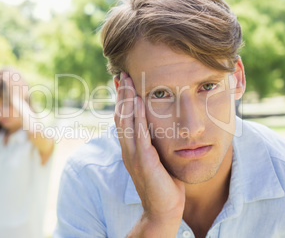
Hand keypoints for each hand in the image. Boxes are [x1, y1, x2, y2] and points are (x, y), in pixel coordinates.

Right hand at [115, 72, 184, 234]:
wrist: (163, 210)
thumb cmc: (163, 185)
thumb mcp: (157, 160)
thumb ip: (153, 144)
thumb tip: (157, 129)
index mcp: (131, 149)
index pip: (123, 119)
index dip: (123, 100)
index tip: (125, 82)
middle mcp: (128, 149)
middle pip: (121, 116)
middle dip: (122, 94)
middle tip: (123, 74)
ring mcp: (133, 155)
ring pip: (126, 121)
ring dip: (127, 99)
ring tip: (129, 80)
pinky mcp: (143, 160)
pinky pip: (139, 133)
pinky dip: (137, 116)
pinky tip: (138, 101)